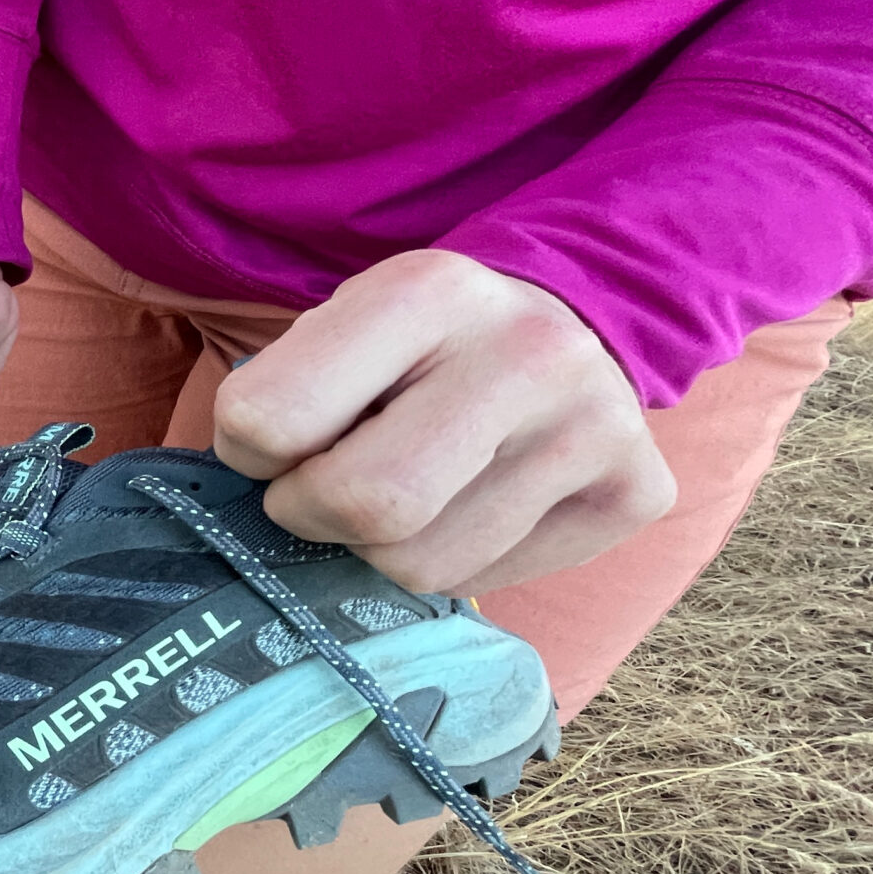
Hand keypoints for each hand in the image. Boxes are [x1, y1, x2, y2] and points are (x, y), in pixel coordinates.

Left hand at [212, 249, 674, 595]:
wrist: (576, 316)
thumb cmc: (419, 343)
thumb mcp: (343, 328)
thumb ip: (283, 398)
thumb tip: (236, 512)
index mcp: (428, 290)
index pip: (274, 418)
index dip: (247, 451)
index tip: (268, 444)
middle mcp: (527, 352)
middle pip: (366, 506)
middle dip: (310, 515)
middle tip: (316, 492)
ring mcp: (595, 426)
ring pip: (424, 564)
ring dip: (381, 548)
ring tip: (407, 489)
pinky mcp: (636, 492)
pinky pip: (489, 582)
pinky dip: (454, 561)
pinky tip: (470, 504)